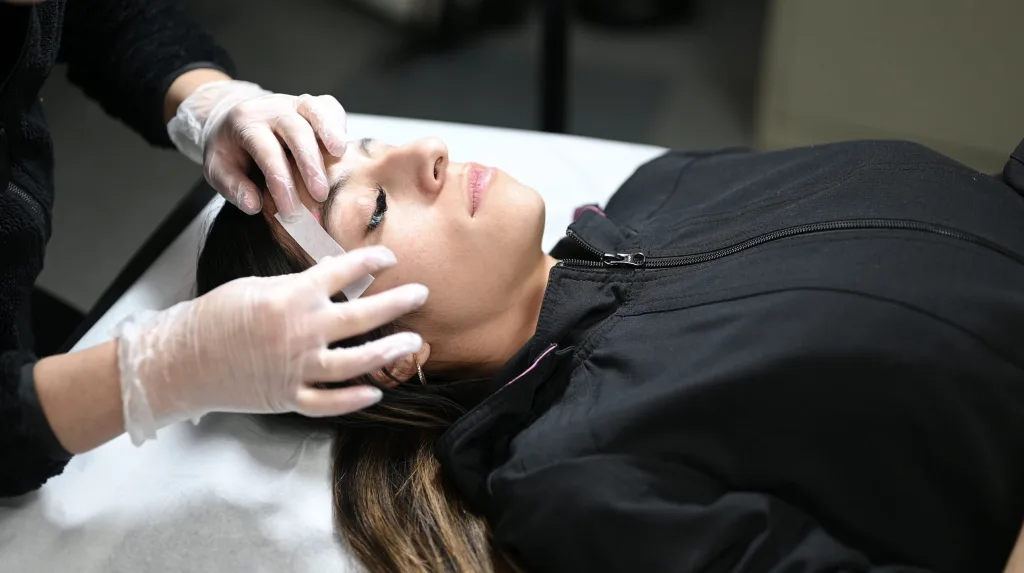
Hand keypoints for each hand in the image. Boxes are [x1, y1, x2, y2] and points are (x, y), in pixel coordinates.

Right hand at [113, 246, 426, 444]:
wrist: (181, 360)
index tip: (390, 257)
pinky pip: (330, 400)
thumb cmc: (215, 316)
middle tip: (421, 294)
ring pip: (356, 361)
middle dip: (397, 303)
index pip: (342, 272)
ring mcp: (297, 367)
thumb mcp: (256, 288)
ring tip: (414, 343)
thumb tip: (333, 278)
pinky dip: (354, 398)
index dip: (370, 262)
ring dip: (389, 352)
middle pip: (362, 316)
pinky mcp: (288, 396)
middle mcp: (301, 331)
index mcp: (291, 296)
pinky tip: (377, 390)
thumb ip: (297, 286)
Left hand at [167, 79, 347, 216]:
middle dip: (310, 163)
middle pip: (295, 130)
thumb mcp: (217, 169)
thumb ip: (232, 187)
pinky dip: (337, 122)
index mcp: (245, 123)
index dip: (281, 183)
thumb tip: (253, 205)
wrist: (233, 119)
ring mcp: (292, 103)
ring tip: (339, 155)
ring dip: (330, 131)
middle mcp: (270, 109)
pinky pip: (328, 106)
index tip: (291, 212)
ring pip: (314, 109)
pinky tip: (342, 146)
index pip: (267, 152)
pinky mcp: (309, 104)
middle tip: (320, 194)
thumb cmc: (230, 148)